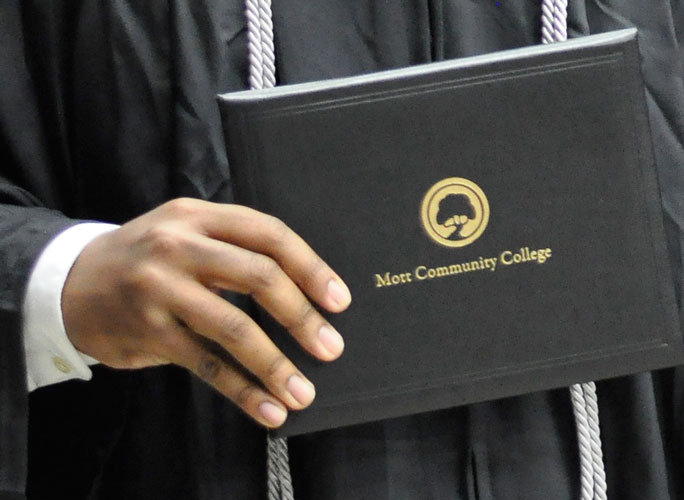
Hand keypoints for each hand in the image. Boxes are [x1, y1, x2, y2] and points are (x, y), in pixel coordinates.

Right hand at [61, 198, 350, 427]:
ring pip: (233, 326)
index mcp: (198, 216)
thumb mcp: (186, 234)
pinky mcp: (146, 330)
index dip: (310, 267)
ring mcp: (159, 288)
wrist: (70, 282)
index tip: (339, 300)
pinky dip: (242, 389)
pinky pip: (206, 364)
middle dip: (301, 315)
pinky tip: (267, 408)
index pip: (269, 234)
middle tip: (331, 347)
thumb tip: (304, 293)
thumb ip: (235, 251)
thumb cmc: (147, 260)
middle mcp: (178, 245)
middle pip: (258, 276)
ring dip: (276, 363)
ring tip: (304, 391)